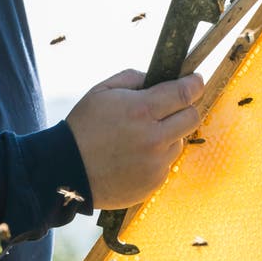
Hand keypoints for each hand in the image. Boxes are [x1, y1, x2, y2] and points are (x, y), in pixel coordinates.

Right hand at [65, 70, 203, 209]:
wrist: (66, 171)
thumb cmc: (83, 128)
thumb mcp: (101, 91)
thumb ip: (133, 78)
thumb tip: (158, 77)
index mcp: (141, 110)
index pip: (185, 93)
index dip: (194, 84)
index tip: (195, 81)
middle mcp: (154, 138)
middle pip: (193, 117)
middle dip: (185, 108)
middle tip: (171, 108)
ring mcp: (156, 163)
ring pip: (180, 141)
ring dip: (169, 135)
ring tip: (142, 137)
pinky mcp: (154, 182)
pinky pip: (168, 163)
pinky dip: (158, 157)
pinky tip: (136, 156)